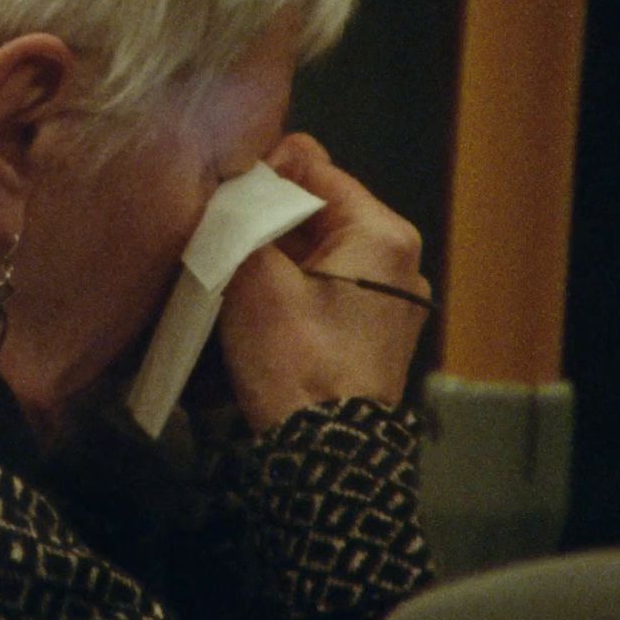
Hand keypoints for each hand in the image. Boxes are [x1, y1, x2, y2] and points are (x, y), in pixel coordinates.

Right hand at [218, 133, 430, 432]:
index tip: (223, 195)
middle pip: (318, 210)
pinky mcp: (375, 334)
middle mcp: (399, 260)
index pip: (314, 165)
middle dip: (267, 218)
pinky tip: (257, 305)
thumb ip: (245, 216)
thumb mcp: (255, 275)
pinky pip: (327, 287)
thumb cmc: (296, 360)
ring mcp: (391, 300)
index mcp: (383, 233)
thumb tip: (232, 184)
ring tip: (232, 272)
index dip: (262, 172)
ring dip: (275, 254)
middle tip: (220, 236)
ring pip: (318, 250)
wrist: (325, 454)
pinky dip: (292, 287)